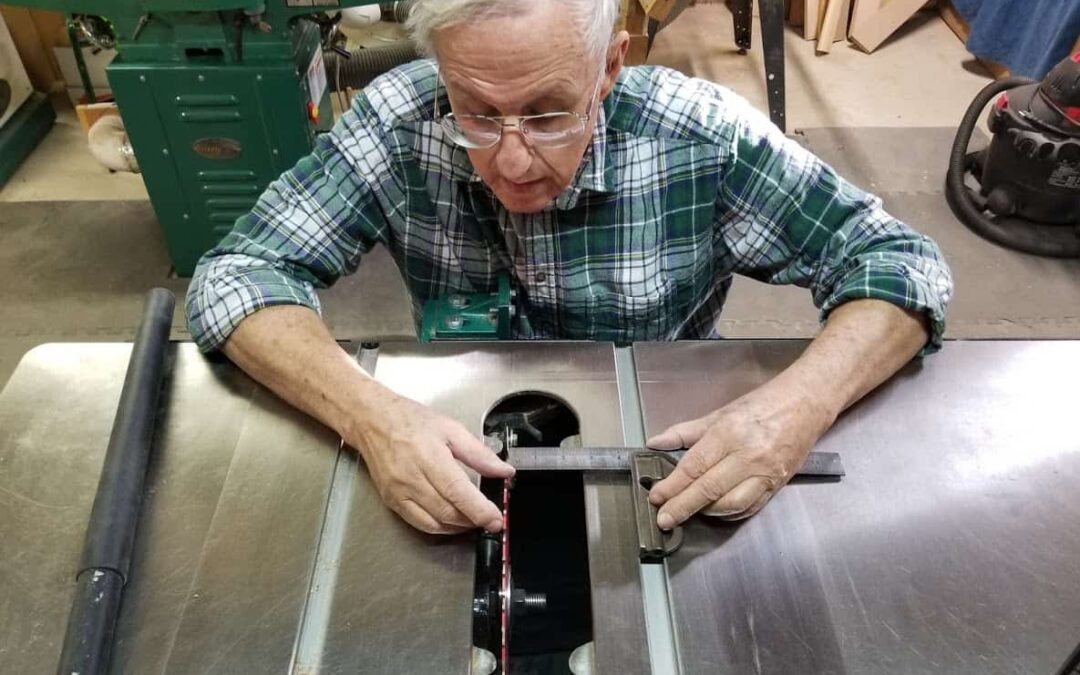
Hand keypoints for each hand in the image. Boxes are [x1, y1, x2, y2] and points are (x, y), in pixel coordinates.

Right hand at [351, 391, 513, 534]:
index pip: (459, 493)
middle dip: (473, 521)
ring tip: (474, 520)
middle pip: (448, 513)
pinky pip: (419, 523)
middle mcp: (412, 479)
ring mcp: (399, 493)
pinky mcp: (391, 501)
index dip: (480, 511)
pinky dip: (439, 527)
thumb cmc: (411, 421)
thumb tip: (504, 471)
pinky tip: (452, 520)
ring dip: (458, 527)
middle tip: (490, 520)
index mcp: (429, 458)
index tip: (497, 519)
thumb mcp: (451, 428)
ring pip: (434, 523)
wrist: (372, 421)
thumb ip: (479, 453)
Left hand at [646, 385, 832, 528]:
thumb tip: (654, 444)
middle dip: (683, 506)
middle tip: (664, 519)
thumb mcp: (719, 413)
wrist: (805, 404)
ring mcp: (765, 474)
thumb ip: (685, 431)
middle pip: (709, 489)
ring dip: (706, 512)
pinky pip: (749, 508)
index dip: (673, 485)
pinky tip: (714, 511)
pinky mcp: (777, 486)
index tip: (656, 497)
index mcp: (729, 434)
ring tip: (688, 510)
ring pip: (730, 504)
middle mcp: (747, 456)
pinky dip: (729, 514)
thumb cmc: (761, 405)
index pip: (695, 466)